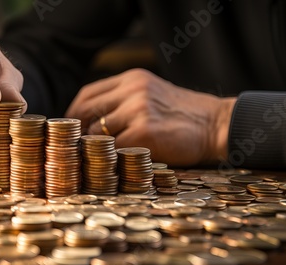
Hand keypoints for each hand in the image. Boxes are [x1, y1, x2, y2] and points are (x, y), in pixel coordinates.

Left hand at [65, 68, 235, 166]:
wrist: (216, 125)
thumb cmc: (183, 116)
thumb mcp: (152, 95)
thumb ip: (124, 102)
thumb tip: (90, 124)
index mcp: (132, 79)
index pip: (87, 94)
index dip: (73, 114)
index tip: (69, 130)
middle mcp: (132, 90)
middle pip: (86, 111)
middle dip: (76, 133)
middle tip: (75, 149)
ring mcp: (138, 110)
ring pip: (97, 132)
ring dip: (95, 148)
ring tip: (97, 159)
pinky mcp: (144, 132)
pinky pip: (113, 149)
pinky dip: (110, 159)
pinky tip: (114, 164)